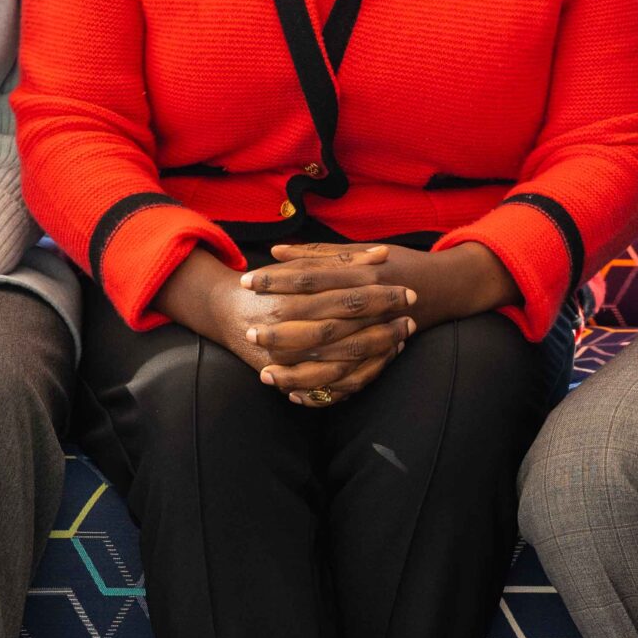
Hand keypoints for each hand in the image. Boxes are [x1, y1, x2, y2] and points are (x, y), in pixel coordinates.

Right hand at [153, 246, 416, 407]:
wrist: (225, 311)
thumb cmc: (268, 284)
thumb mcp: (301, 265)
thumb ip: (340, 260)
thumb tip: (383, 254)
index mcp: (294, 296)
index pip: (348, 297)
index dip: (381, 296)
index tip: (408, 292)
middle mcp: (289, 327)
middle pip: (349, 330)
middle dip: (384, 325)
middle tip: (412, 318)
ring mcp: (287, 356)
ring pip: (342, 360)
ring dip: (376, 351)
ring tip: (401, 339)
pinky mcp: (288, 376)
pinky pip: (329, 384)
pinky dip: (356, 375)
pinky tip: (378, 362)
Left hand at [244, 239, 519, 405]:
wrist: (445, 286)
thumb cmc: (395, 264)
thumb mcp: (360, 250)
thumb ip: (317, 253)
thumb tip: (276, 251)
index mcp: (363, 273)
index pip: (312, 277)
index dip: (279, 280)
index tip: (248, 282)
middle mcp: (372, 305)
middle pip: (320, 321)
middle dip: (282, 329)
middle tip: (248, 330)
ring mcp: (380, 335)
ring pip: (334, 358)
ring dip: (298, 368)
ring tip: (263, 372)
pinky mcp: (384, 359)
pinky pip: (351, 382)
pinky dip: (324, 390)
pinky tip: (293, 394)